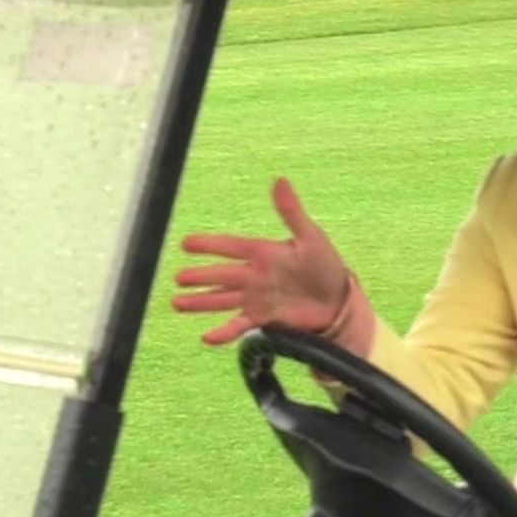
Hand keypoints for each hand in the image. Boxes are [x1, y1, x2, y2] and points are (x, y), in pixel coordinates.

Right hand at [172, 178, 351, 345]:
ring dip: (201, 302)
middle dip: (200, 277)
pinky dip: (224, 332)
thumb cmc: (325, 264)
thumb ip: (291, 212)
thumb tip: (280, 180)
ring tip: (178, 303)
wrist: (338, 300)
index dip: (209, 245)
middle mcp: (253, 275)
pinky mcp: (262, 318)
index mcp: (262, 252)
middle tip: (178, 278)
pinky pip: (239, 325)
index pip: (230, 246)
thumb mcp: (311, 236)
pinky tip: (207, 337)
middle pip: (222, 275)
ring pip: (222, 299)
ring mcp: (255, 297)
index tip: (186, 244)